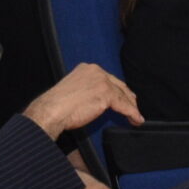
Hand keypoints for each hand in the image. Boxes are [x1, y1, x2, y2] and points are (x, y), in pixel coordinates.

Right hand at [25, 64, 141, 136]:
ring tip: (136, 117)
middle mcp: (97, 71)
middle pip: (118, 85)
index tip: (123, 96)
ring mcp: (102, 82)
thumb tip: (96, 100)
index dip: (117, 89)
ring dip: (132, 108)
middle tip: (134, 105)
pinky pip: (124, 106)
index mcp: (87, 68)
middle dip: (128, 97)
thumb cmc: (57, 105)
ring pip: (123, 96)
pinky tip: (136, 120)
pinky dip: (132, 114)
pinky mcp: (107, 95)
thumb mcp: (73, 90)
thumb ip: (87, 90)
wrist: (52, 110)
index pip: (108, 79)